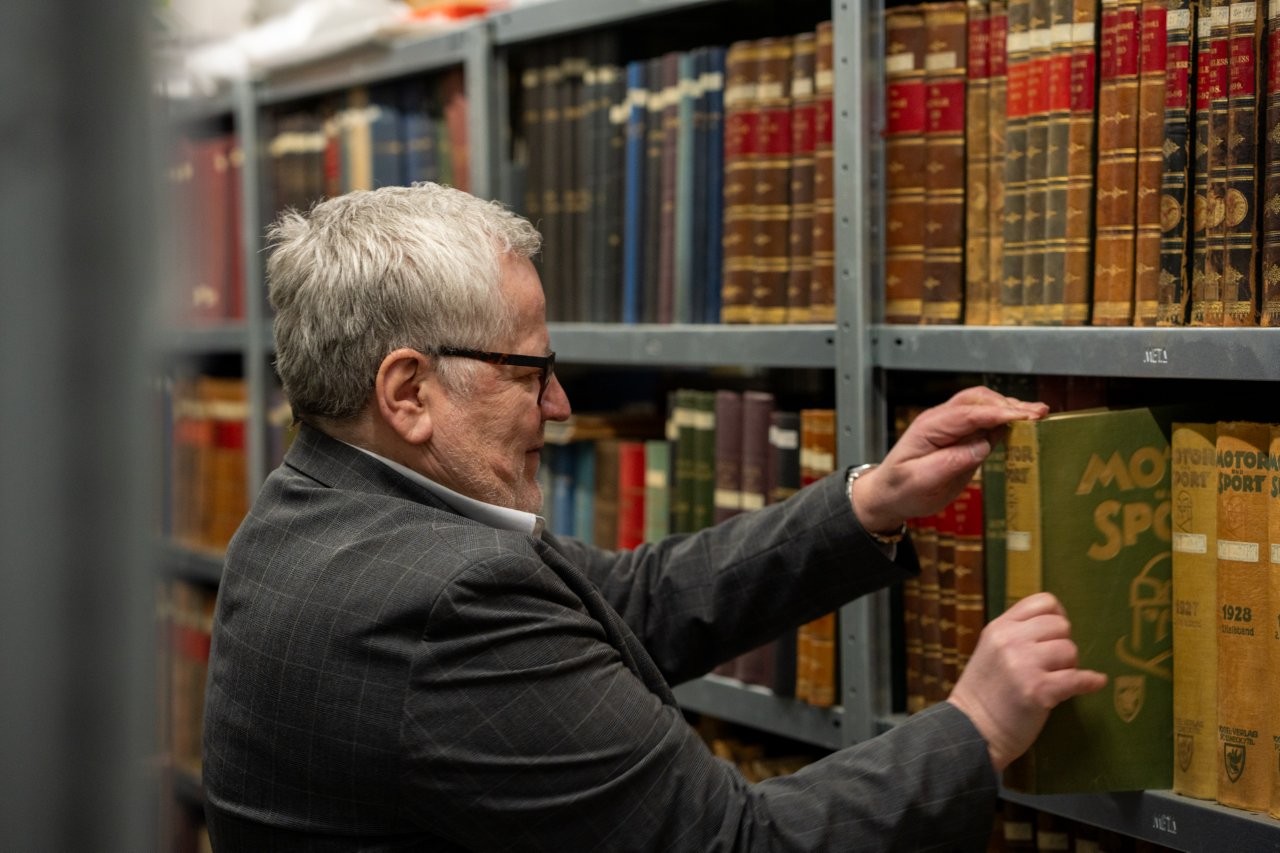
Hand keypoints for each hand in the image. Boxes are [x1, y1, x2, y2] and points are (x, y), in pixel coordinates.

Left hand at [850, 385, 1047, 532]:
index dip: (998, 413)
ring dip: (1012, 408)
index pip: (969, 413)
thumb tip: (981, 446)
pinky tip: (1026, 425)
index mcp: (930, 427)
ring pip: (985, 407)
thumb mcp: (919, 481)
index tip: (1024, 416)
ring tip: (1039, 415)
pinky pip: (987, 423)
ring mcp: (954, 428)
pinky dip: (1007, 421)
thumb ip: (949, 463)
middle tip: (1038, 414)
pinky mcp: (964, 438)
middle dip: (1009, 404)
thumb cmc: (900, 489)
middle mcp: (943, 421)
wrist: (889, 495)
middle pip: (979, 400)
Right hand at [946, 592, 1107, 770]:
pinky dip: (1090, 682)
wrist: (970, 729)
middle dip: (1062, 644)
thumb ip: (1016, 635)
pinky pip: (1077, 678)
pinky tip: (1095, 683)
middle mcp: (1010, 640)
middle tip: (1053, 664)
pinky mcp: (1038, 691)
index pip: (1042, 602)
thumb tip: (1056, 629)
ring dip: (1069, 666)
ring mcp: (1023, 664)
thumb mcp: (991, 650)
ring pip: (1070, 650)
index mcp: (999, 627)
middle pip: (1060, 625)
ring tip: (1055, 679)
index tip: (1056, 634)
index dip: (1057, 616)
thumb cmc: (983, 693)